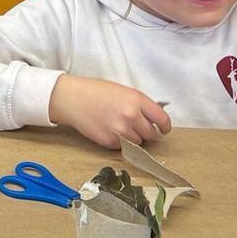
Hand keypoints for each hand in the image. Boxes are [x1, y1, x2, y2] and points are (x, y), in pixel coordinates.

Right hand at [48, 73, 171, 147]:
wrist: (72, 98)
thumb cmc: (94, 91)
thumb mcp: (122, 90)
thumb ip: (139, 104)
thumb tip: (153, 117)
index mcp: (136, 99)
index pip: (162, 119)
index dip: (165, 126)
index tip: (164, 129)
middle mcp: (131, 115)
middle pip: (151, 134)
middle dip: (147, 132)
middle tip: (137, 127)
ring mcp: (120, 130)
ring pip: (138, 143)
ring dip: (133, 138)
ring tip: (120, 127)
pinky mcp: (109, 141)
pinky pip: (123, 147)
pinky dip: (119, 142)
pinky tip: (109, 130)